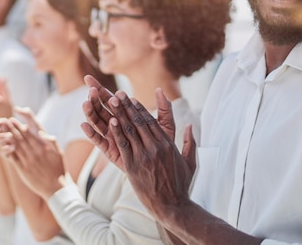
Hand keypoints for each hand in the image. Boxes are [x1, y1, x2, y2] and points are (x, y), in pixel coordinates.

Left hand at [0, 109, 67, 199]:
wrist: (56, 187)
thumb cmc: (59, 169)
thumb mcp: (59, 153)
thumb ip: (51, 141)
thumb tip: (42, 133)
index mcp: (42, 147)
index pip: (28, 134)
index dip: (19, 126)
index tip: (12, 119)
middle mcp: (34, 152)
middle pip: (20, 138)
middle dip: (10, 129)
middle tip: (2, 121)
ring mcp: (28, 161)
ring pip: (15, 147)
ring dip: (6, 138)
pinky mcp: (23, 169)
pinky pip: (13, 159)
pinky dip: (7, 152)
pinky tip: (1, 146)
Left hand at [84, 78, 196, 218]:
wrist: (172, 206)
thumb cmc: (181, 185)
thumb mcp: (190, 162)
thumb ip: (190, 143)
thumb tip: (190, 126)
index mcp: (168, 144)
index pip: (152, 121)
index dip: (140, 109)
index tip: (132, 99)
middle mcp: (156, 147)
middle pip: (139, 121)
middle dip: (127, 106)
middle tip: (117, 94)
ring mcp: (144, 156)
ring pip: (130, 130)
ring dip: (119, 114)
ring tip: (111, 101)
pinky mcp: (133, 166)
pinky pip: (123, 145)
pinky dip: (117, 132)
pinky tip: (110, 121)